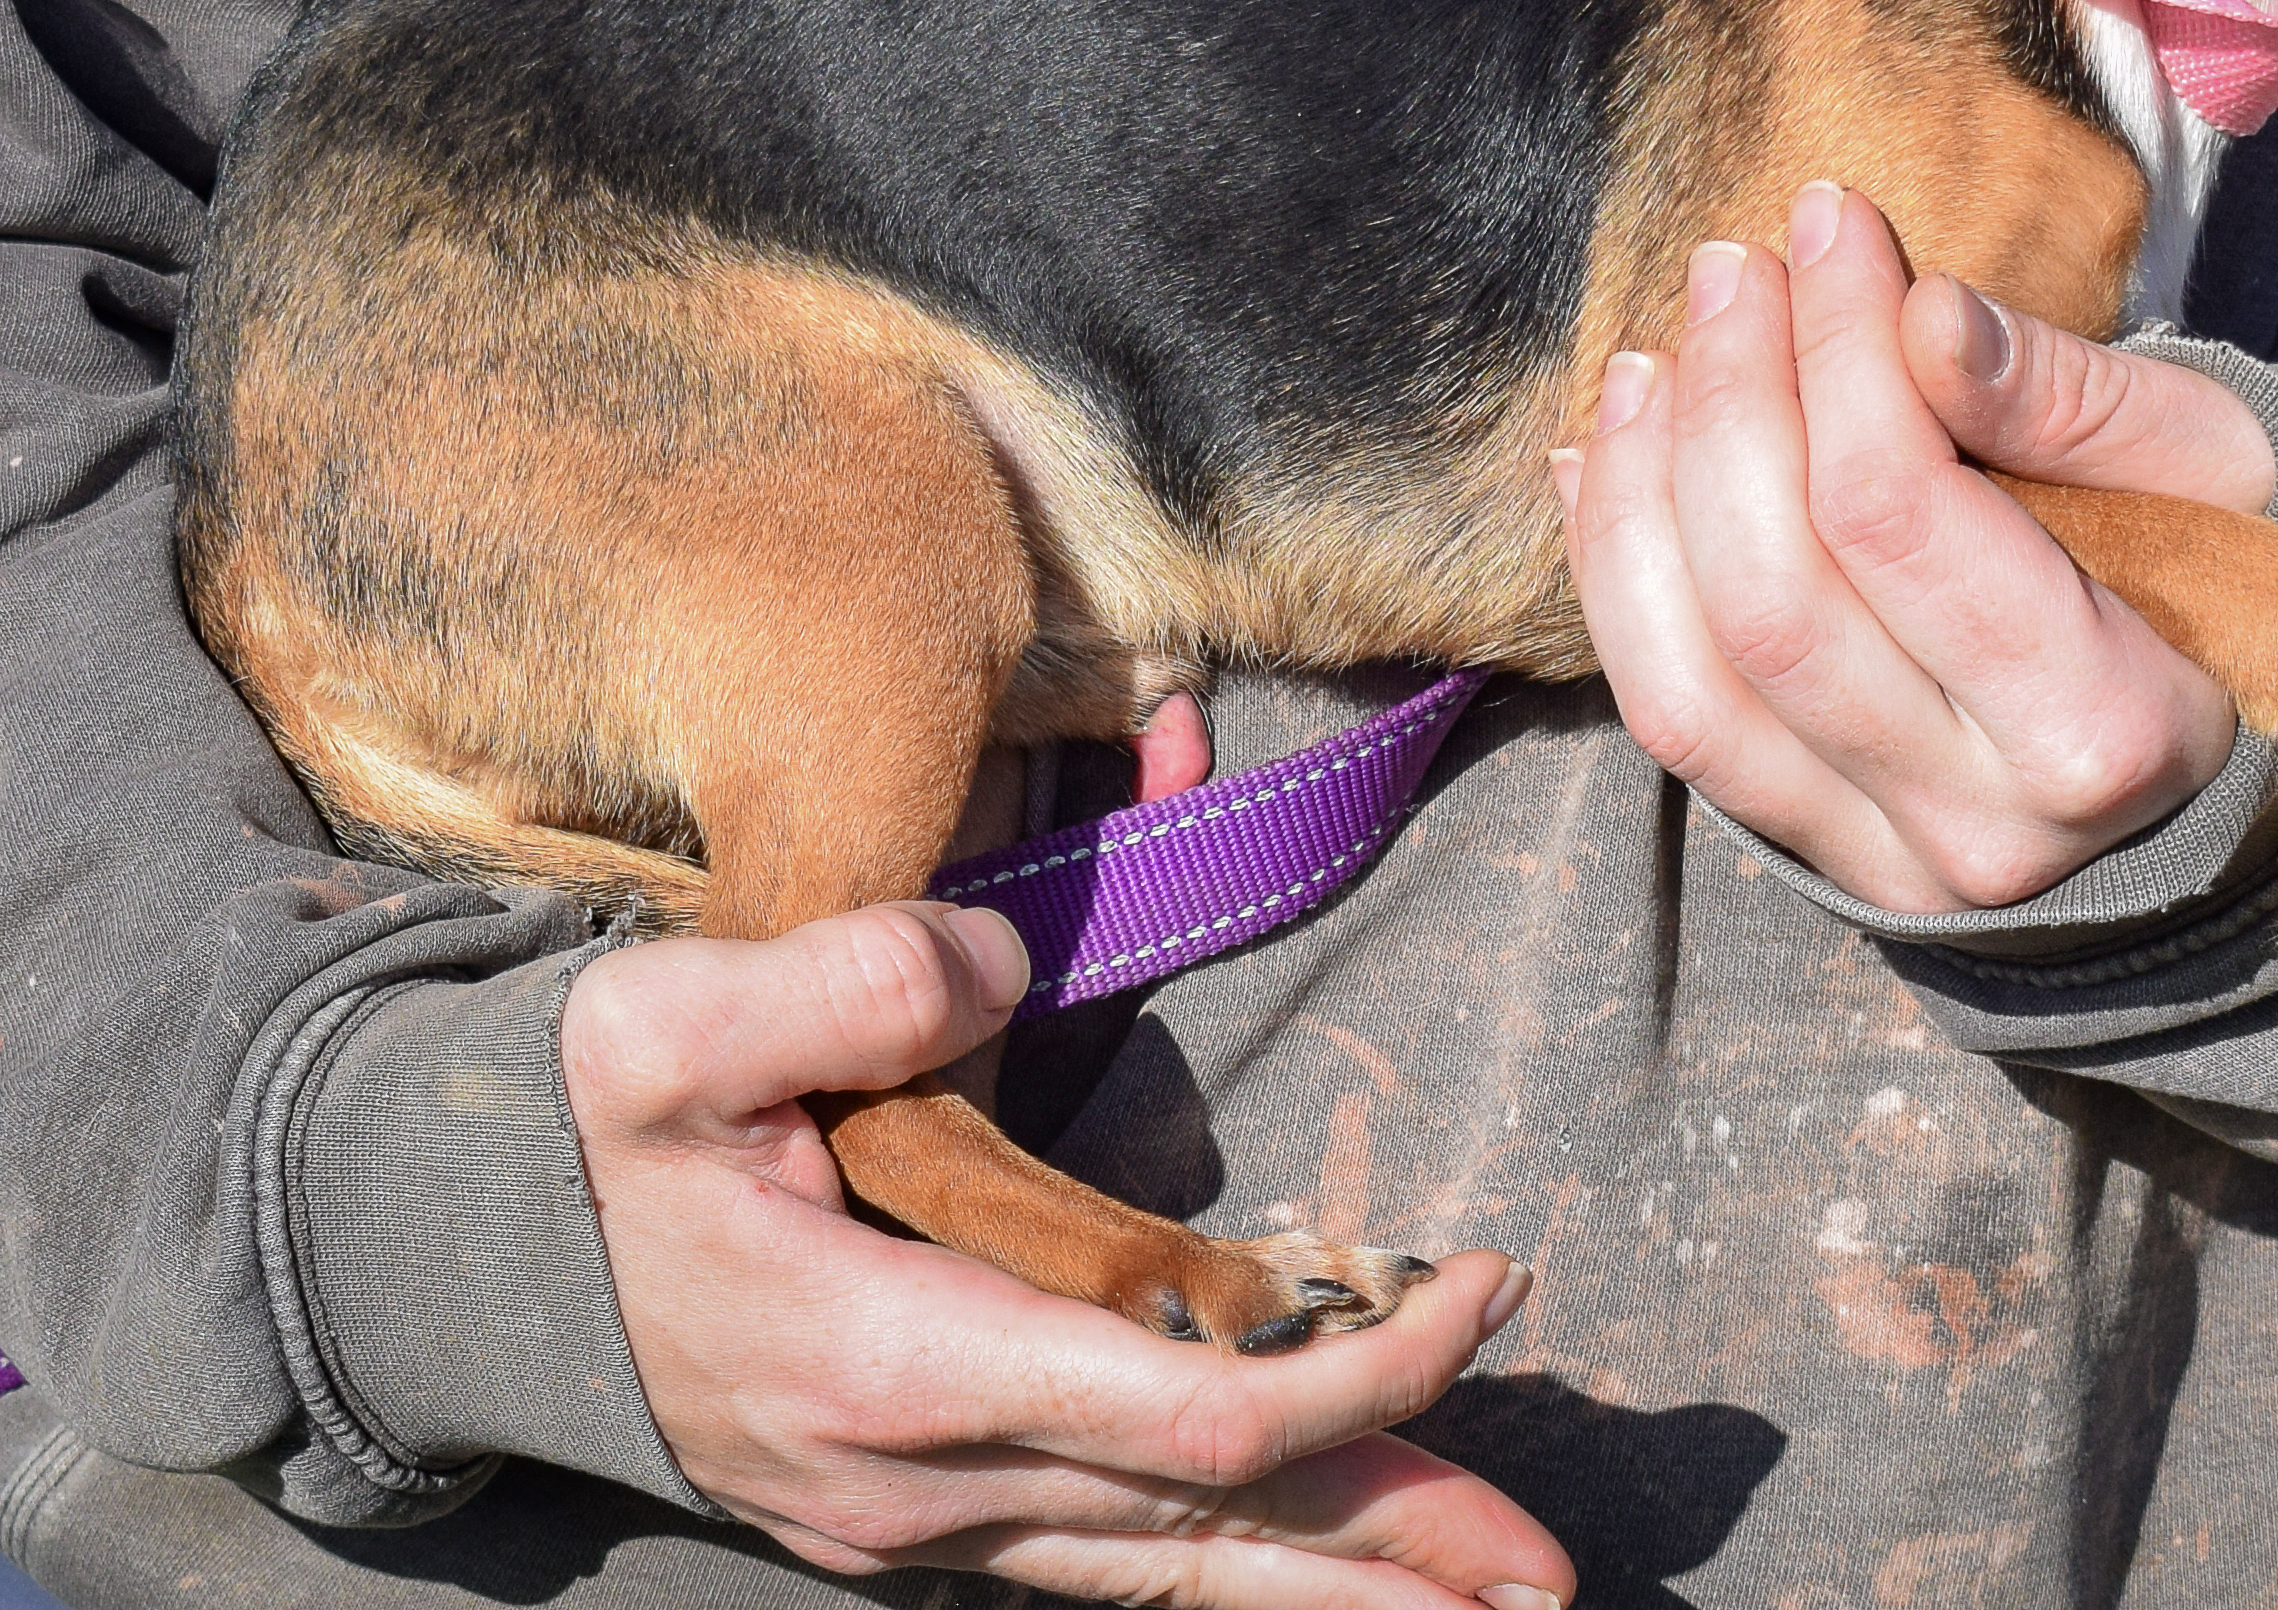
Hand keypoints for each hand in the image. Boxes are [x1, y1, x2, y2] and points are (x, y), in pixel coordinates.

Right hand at [561, 901, 1570, 1604]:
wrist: (491, 1268)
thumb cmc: (599, 1141)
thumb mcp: (670, 1030)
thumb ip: (842, 979)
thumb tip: (999, 964)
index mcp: (897, 1364)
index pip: (1186, 1413)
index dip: (1353, 1375)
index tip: (1480, 1289)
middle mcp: (932, 1484)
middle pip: (1208, 1534)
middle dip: (1390, 1542)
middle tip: (1552, 1570)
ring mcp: (928, 1522)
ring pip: (1167, 1575)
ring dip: (1334, 1585)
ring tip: (1487, 1598)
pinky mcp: (928, 1513)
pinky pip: (1111, 1558)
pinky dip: (1230, 1558)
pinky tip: (1316, 1565)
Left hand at [1553, 183, 2261, 915]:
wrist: (2237, 739)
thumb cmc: (2227, 562)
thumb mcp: (2206, 464)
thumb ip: (2063, 398)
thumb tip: (1919, 319)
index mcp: (2104, 727)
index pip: (1897, 517)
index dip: (1837, 346)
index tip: (1830, 219)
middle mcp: (1982, 828)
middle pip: (1776, 596)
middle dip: (1730, 401)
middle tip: (1734, 269)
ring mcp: (1883, 859)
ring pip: (1691, 678)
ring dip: (1647, 493)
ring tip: (1652, 357)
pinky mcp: (1813, 854)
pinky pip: (1672, 723)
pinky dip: (1615, 580)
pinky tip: (1607, 456)